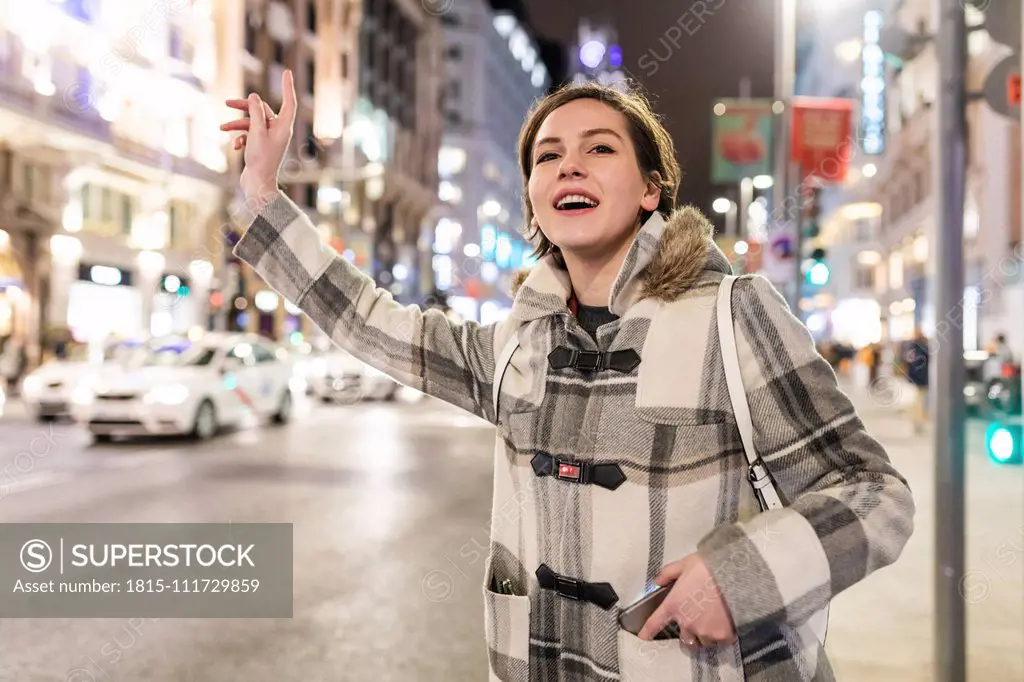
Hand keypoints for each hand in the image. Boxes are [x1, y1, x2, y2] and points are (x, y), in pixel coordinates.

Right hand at [221, 68, 296, 210]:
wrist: (258, 184)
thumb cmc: (260, 159)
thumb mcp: (256, 132)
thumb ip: (255, 112)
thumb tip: (254, 96)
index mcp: (284, 127)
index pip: (288, 101)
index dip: (287, 86)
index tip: (286, 72)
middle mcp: (279, 131)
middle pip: (261, 111)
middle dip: (244, 107)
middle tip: (227, 102)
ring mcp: (270, 139)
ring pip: (252, 123)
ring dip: (237, 125)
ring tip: (222, 128)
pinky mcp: (261, 146)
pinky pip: (249, 135)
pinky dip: (241, 137)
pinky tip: (235, 146)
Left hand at [636, 553, 736, 648]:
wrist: (736, 576)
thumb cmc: (709, 568)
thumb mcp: (685, 564)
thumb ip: (668, 573)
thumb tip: (657, 581)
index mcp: (673, 605)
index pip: (655, 623)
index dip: (648, 632)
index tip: (643, 638)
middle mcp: (686, 622)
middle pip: (684, 638)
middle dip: (689, 632)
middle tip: (699, 622)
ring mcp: (704, 631)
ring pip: (702, 641)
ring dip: (705, 635)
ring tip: (714, 623)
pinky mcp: (722, 636)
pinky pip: (719, 642)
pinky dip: (721, 636)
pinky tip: (726, 625)